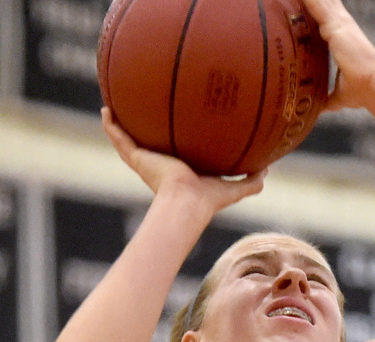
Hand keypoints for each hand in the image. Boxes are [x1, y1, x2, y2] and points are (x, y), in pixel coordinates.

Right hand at [101, 108, 266, 211]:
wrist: (187, 203)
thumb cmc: (209, 199)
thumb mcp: (235, 187)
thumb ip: (251, 180)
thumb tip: (268, 169)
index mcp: (181, 172)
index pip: (175, 155)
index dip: (174, 143)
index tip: (175, 128)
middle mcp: (160, 166)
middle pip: (149, 146)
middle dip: (144, 132)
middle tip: (141, 112)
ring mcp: (146, 162)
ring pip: (129, 140)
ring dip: (120, 125)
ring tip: (113, 106)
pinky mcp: (137, 159)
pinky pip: (119, 139)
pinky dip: (110, 126)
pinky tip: (105, 109)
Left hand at [300, 0, 374, 111]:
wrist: (373, 86)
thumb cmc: (362, 91)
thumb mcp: (341, 94)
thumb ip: (329, 98)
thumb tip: (320, 108)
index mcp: (342, 37)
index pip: (325, 16)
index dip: (315, 8)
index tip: (301, 4)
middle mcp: (342, 25)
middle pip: (322, 3)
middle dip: (309, 1)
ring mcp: (339, 23)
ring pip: (319, 1)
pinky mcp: (334, 25)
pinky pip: (315, 4)